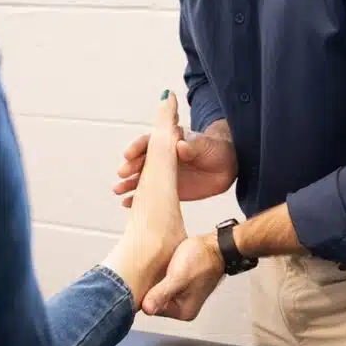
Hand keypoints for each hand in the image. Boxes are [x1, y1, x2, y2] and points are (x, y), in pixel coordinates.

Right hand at [114, 128, 236, 204]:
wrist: (227, 166)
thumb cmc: (216, 149)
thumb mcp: (205, 144)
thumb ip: (193, 146)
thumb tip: (180, 146)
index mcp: (169, 142)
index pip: (149, 142)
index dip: (138, 147)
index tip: (129, 154)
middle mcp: (162, 157)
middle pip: (142, 161)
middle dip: (131, 167)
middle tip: (123, 174)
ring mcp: (164, 174)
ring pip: (143, 178)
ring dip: (129, 184)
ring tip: (118, 190)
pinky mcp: (168, 190)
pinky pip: (151, 194)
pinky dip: (138, 199)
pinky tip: (127, 203)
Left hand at [140, 234, 224, 319]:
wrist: (216, 245)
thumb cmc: (203, 259)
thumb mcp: (178, 277)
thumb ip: (162, 294)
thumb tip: (146, 308)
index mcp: (183, 311)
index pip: (152, 308)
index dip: (147, 293)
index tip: (150, 279)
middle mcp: (183, 307)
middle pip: (155, 300)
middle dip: (152, 286)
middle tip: (161, 271)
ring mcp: (183, 296)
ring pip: (159, 291)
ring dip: (157, 280)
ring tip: (166, 267)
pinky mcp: (182, 285)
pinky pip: (165, 284)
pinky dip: (163, 276)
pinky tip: (168, 267)